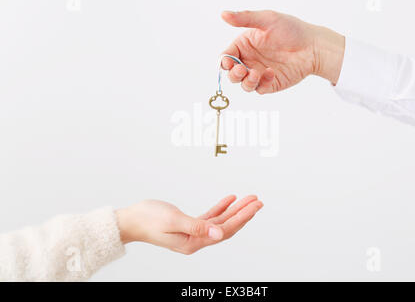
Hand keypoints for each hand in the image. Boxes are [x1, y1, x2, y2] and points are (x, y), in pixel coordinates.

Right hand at [115, 195, 262, 254]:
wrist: (130, 221)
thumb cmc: (147, 219)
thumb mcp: (173, 220)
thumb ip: (197, 226)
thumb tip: (219, 232)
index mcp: (193, 242)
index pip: (224, 229)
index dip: (242, 217)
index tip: (255, 205)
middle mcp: (196, 240)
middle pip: (226, 226)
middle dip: (243, 213)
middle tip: (258, 201)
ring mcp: (193, 233)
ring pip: (220, 221)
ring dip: (234, 210)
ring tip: (248, 199)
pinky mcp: (188, 226)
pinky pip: (209, 217)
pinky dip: (220, 208)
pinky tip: (229, 199)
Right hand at [221, 10, 344, 93]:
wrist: (314, 46)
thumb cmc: (292, 30)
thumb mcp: (267, 19)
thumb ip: (245, 18)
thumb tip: (224, 14)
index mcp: (245, 45)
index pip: (226, 56)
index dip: (224, 62)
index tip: (229, 62)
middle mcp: (250, 60)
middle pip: (232, 73)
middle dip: (233, 74)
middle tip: (241, 69)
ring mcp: (259, 73)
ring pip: (243, 84)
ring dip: (245, 81)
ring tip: (255, 74)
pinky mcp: (269, 84)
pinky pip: (259, 89)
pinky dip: (261, 83)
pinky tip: (271, 73)